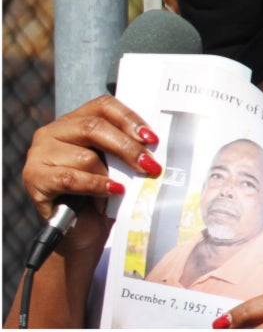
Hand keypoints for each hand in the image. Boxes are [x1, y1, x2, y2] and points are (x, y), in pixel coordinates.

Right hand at [23, 94, 161, 252]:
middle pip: (94, 127)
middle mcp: (53, 131)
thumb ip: (124, 148)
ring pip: (85, 156)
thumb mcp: (115, 164)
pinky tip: (112, 191)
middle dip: (127, 147)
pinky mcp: (34, 178)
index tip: (151, 138)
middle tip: (149, 164)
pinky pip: (71, 178)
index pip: (104, 106)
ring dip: (108, 175)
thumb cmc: (102, 194)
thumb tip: (149, 144)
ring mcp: (40, 153)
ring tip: (119, 190)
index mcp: (75, 119)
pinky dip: (96, 185)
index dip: (129, 119)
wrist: (81, 234)